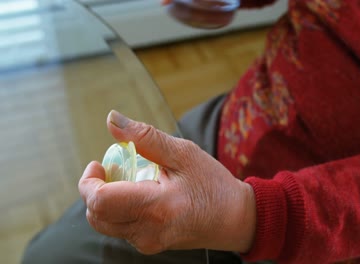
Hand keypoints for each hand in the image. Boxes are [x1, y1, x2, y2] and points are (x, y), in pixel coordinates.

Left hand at [78, 110, 255, 254]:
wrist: (235, 219)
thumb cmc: (213, 184)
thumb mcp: (184, 153)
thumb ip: (145, 137)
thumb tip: (111, 119)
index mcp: (156, 207)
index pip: (100, 201)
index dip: (89, 181)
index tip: (100, 163)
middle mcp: (147, 232)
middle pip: (96, 215)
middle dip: (95, 190)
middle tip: (114, 169)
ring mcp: (148, 243)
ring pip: (104, 224)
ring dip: (106, 200)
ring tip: (130, 180)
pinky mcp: (150, 246)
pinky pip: (119, 228)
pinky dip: (119, 209)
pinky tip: (140, 194)